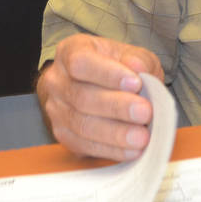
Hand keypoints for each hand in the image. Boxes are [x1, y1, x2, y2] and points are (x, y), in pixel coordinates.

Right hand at [36, 33, 163, 160]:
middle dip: (116, 107)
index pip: (81, 62)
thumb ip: (137, 60)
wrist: (98, 84)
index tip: (135, 83)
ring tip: (141, 137)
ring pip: (81, 125)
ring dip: (115, 133)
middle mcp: (56, 80)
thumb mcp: (130, 55)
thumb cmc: (116, 67)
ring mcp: (55, 109)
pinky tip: (131, 149)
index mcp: (71, 51)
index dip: (108, 74)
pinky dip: (110, 149)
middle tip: (145, 113)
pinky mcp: (62, 134)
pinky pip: (83, 145)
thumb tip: (139, 69)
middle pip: (81, 97)